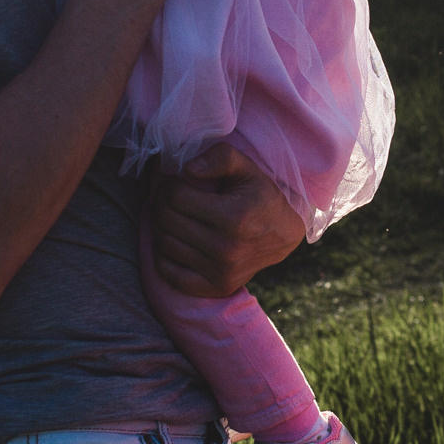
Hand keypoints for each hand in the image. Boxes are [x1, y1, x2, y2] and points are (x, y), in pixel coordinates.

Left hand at [147, 142, 302, 295]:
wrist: (283, 235)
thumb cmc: (260, 197)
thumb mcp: (247, 168)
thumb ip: (220, 157)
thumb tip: (188, 169)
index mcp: (233, 217)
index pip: (176, 197)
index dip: (168, 184)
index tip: (173, 181)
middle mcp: (226, 248)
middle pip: (166, 220)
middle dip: (160, 202)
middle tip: (168, 196)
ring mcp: (220, 271)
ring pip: (164, 244)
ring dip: (161, 226)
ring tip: (172, 215)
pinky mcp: (217, 286)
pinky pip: (170, 274)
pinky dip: (164, 256)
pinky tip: (175, 240)